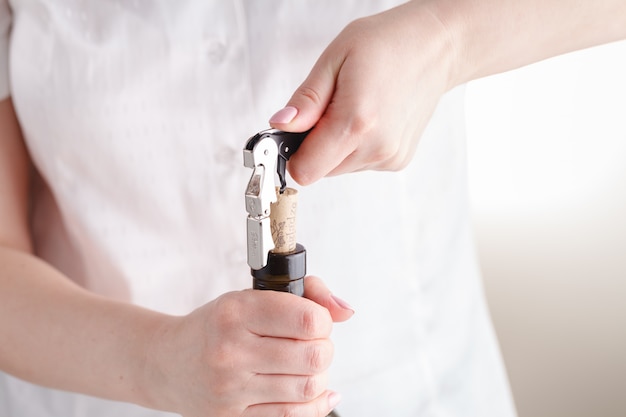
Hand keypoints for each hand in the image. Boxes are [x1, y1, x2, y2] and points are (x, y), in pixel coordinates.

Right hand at [142, 277, 352, 416]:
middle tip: (310, 343)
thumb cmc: (216, 326)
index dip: (323, 320)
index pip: (306, 319)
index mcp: (235, 312)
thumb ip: (305, 293)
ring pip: (309, 387)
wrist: (168, 364)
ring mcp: (231, 390)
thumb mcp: (251, 296)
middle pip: (314, 356)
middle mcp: (230, 351)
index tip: (315, 320)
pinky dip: (314, 403)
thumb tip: (346, 310)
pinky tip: (312, 391)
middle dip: (323, 347)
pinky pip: (293, 416)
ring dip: (319, 375)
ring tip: (304, 364)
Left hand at [269, 1, 457, 184]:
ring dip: (336, 144)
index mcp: (357, 122)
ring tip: (355, 107)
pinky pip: (359, 163)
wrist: (436, 47)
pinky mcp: (398, 160)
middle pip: (320, 170)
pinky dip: (356, 145)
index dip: (293, 153)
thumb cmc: (387, 44)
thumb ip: (306, 100)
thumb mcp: (335, 59)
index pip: (305, 170)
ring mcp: (390, 157)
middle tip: (330, 108)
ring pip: (339, 167)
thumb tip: (280, 125)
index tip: (295, 132)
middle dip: (315, 144)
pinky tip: (371, 117)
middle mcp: (377, 147)